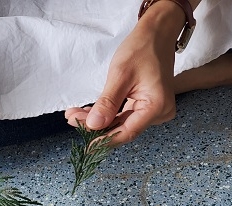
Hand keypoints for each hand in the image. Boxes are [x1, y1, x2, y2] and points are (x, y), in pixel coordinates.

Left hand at [65, 2, 184, 145]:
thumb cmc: (142, 48)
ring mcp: (154, 111)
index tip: (86, 145)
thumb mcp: (120, 74)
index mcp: (156, 107)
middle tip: (72, 120)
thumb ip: (107, 103)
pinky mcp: (148, 106)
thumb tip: (93, 126)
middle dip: (96, 127)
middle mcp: (159, 113)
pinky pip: (125, 115)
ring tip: (75, 115)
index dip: (104, 140)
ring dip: (99, 120)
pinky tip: (89, 112)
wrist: (157, 33)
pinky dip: (108, 114)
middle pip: (123, 128)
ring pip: (122, 122)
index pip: (126, 132)